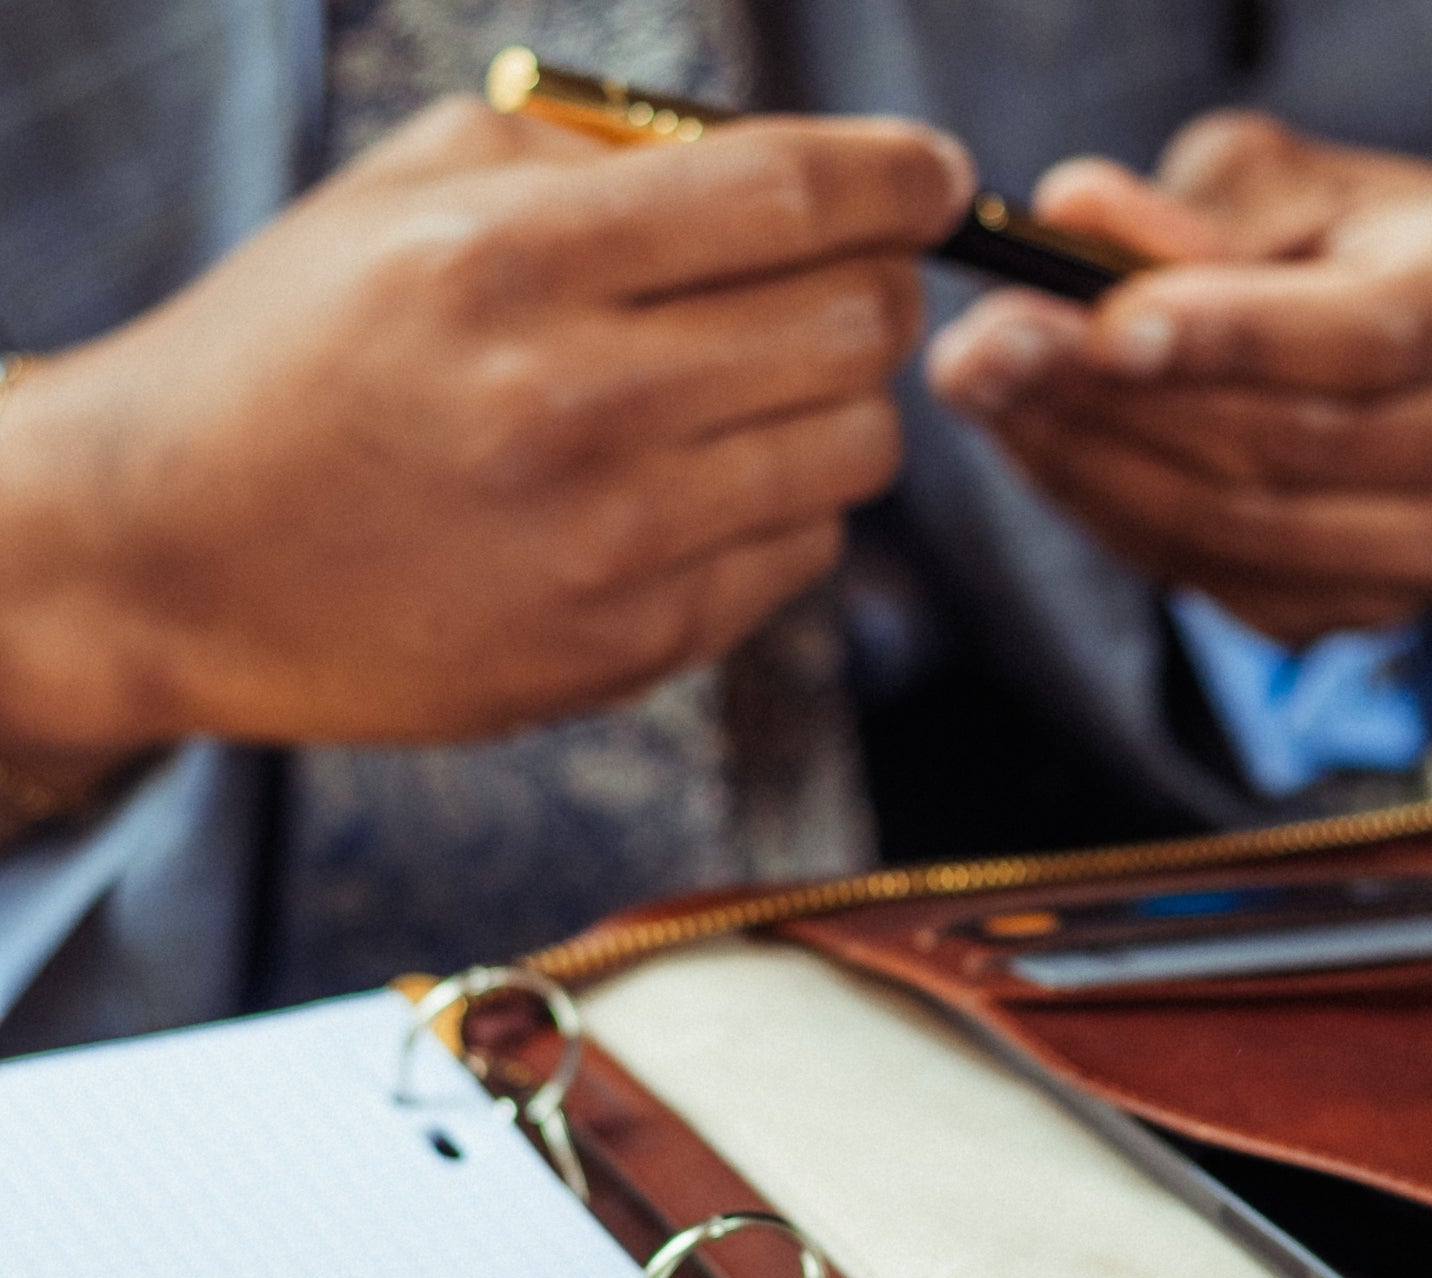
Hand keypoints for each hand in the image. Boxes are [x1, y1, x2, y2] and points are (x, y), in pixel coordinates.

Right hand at [0, 97, 970, 764]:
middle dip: (879, 288)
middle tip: (849, 284)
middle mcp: (572, 405)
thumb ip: (591, 157)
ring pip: (854, 453)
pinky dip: (790, 506)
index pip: (789, 196)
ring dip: (843, 404)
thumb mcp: (403, 196)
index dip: (898, 178)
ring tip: (767, 387)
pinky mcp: (625, 650)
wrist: (176, 552)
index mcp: (511, 260)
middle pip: (852, 327)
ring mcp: (608, 546)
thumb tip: (792, 173)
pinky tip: (710, 483)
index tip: (938, 179)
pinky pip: (800, 557)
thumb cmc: (294, 350)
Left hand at [927, 112, 1431, 645]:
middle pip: (1305, 449)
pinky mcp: (1391, 616)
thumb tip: (1071, 220)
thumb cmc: (1359, 247)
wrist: (1428, 352)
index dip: (1231, 337)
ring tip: (994, 401)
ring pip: (1260, 537)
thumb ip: (1191, 207)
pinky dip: (1129, 530)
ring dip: (1103, 475)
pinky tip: (1053, 462)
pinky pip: (1239, 593)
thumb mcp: (1288, 186)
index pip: (1374, 336)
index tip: (1098, 326)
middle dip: (1128, 405)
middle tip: (988, 356)